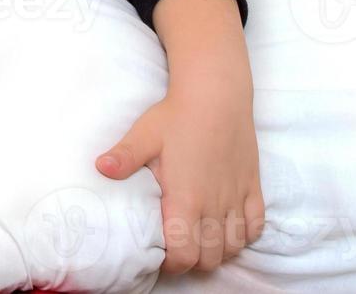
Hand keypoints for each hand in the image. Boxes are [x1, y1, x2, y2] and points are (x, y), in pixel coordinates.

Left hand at [95, 83, 263, 273]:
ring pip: (234, 247)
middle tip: (178, 247)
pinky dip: (243, 235)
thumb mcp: (145, 135)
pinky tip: (229, 227)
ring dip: (218, 251)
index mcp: (186, 199)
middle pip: (210, 259)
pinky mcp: (253, 186)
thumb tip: (99, 167)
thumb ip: (124, 157)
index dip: (172, 264)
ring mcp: (236, 197)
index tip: (161, 255)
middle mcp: (214, 204)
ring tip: (201, 239)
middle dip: (193, 262)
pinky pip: (255, 226)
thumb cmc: (178, 115)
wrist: (217, 93)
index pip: (184, 255)